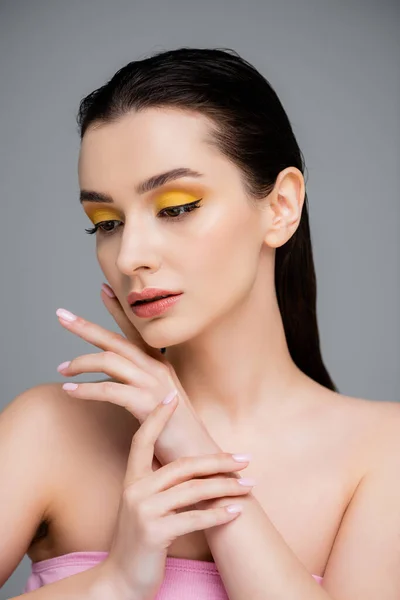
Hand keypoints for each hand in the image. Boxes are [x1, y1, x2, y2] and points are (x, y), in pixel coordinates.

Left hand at [55, 287, 216, 466]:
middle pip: (116, 340)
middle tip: (61, 315)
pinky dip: (86, 389)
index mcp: (160, 366)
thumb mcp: (161, 405)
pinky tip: (70, 391)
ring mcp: (154, 385)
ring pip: (110, 360)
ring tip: (60, 368)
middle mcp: (158, 369)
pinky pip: (110, 390)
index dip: (118, 310)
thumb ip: (142, 389)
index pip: (135, 331)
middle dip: (86, 326)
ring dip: (80, 362)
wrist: (202, 460)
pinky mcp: (149, 405)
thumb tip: (119, 384)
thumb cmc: (179, 435)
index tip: (103, 289)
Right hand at [100, 393, 252, 599]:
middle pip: (183, 465)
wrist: (121, 580)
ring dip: (226, 488)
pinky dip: (219, 515)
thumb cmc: (139, 540)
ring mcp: (143, 512)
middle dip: (218, 461)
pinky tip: (236, 512)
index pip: (142, 439)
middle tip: (245, 458)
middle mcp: (135, 491)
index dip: (157, 417)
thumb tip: (186, 461)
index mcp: (131, 479)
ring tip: (249, 486)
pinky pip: (195, 519)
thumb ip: (158, 482)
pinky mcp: (154, 533)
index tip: (173, 397)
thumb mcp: (142, 505)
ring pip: (194, 490)